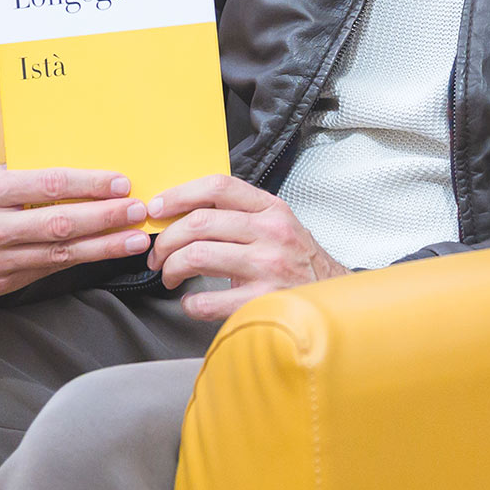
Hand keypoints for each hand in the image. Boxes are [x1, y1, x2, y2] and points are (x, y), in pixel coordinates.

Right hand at [0, 166, 149, 299]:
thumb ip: (22, 176)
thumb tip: (78, 173)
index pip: (48, 185)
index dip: (88, 184)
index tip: (120, 183)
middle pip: (59, 223)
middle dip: (104, 217)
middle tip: (137, 210)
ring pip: (59, 254)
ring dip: (102, 247)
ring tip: (134, 240)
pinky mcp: (0, 284)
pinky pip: (47, 270)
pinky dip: (79, 262)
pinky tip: (103, 254)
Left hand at [146, 175, 348, 319]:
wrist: (331, 298)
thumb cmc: (296, 261)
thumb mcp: (277, 224)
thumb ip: (240, 213)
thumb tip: (184, 212)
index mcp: (270, 208)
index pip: (218, 186)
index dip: (180, 194)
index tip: (158, 208)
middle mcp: (270, 232)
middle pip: (200, 222)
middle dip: (167, 239)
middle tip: (157, 254)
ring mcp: (267, 266)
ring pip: (199, 256)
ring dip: (172, 268)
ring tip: (169, 276)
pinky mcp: (263, 300)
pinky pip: (209, 300)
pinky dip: (190, 303)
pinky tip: (191, 303)